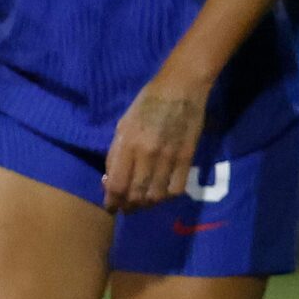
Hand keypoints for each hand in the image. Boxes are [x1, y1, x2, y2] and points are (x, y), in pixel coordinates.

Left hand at [103, 74, 206, 213]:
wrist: (180, 90)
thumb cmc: (145, 105)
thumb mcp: (122, 126)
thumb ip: (116, 153)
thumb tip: (110, 179)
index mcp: (127, 145)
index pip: (117, 184)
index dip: (112, 201)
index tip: (111, 207)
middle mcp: (147, 154)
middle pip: (136, 194)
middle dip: (128, 206)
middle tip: (126, 208)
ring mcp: (169, 157)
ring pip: (156, 195)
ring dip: (147, 204)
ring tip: (142, 203)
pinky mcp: (187, 158)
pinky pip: (177, 188)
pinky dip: (167, 196)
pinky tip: (161, 194)